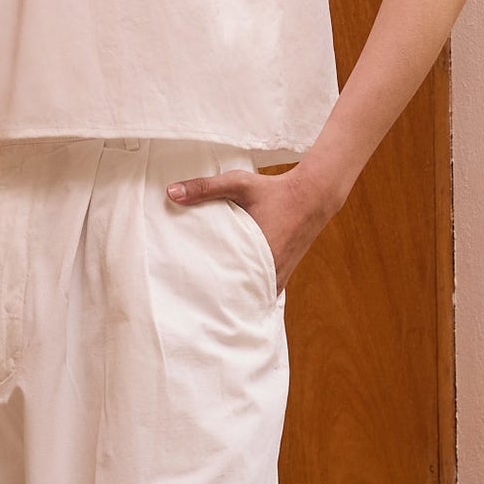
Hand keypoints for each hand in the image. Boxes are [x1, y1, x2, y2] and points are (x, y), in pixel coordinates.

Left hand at [164, 162, 338, 288]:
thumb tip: (171, 193)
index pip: (227, 283)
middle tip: (193, 300)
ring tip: (209, 299)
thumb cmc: (273, 190)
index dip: (208, 290)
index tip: (189, 294)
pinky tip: (232, 292)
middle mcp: (270, 270)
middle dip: (217, 297)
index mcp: (257, 253)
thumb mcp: (238, 183)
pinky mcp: (283, 275)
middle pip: (238, 293)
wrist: (312, 196)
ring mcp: (278, 275)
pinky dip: (248, 291)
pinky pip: (262, 290)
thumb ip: (205, 188)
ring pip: (251, 295)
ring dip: (234, 295)